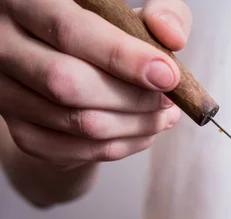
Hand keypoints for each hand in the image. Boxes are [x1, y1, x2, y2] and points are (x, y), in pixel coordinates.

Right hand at [0, 0, 190, 168]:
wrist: (71, 66)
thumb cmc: (105, 33)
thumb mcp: (132, 14)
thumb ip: (160, 14)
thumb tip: (172, 38)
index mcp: (24, 1)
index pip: (69, 31)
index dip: (123, 57)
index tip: (167, 76)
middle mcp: (2, 45)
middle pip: (68, 83)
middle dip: (132, 98)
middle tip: (169, 99)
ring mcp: (6, 93)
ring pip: (77, 122)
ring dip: (135, 125)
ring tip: (164, 114)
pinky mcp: (21, 132)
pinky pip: (76, 150)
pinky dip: (121, 145)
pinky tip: (144, 131)